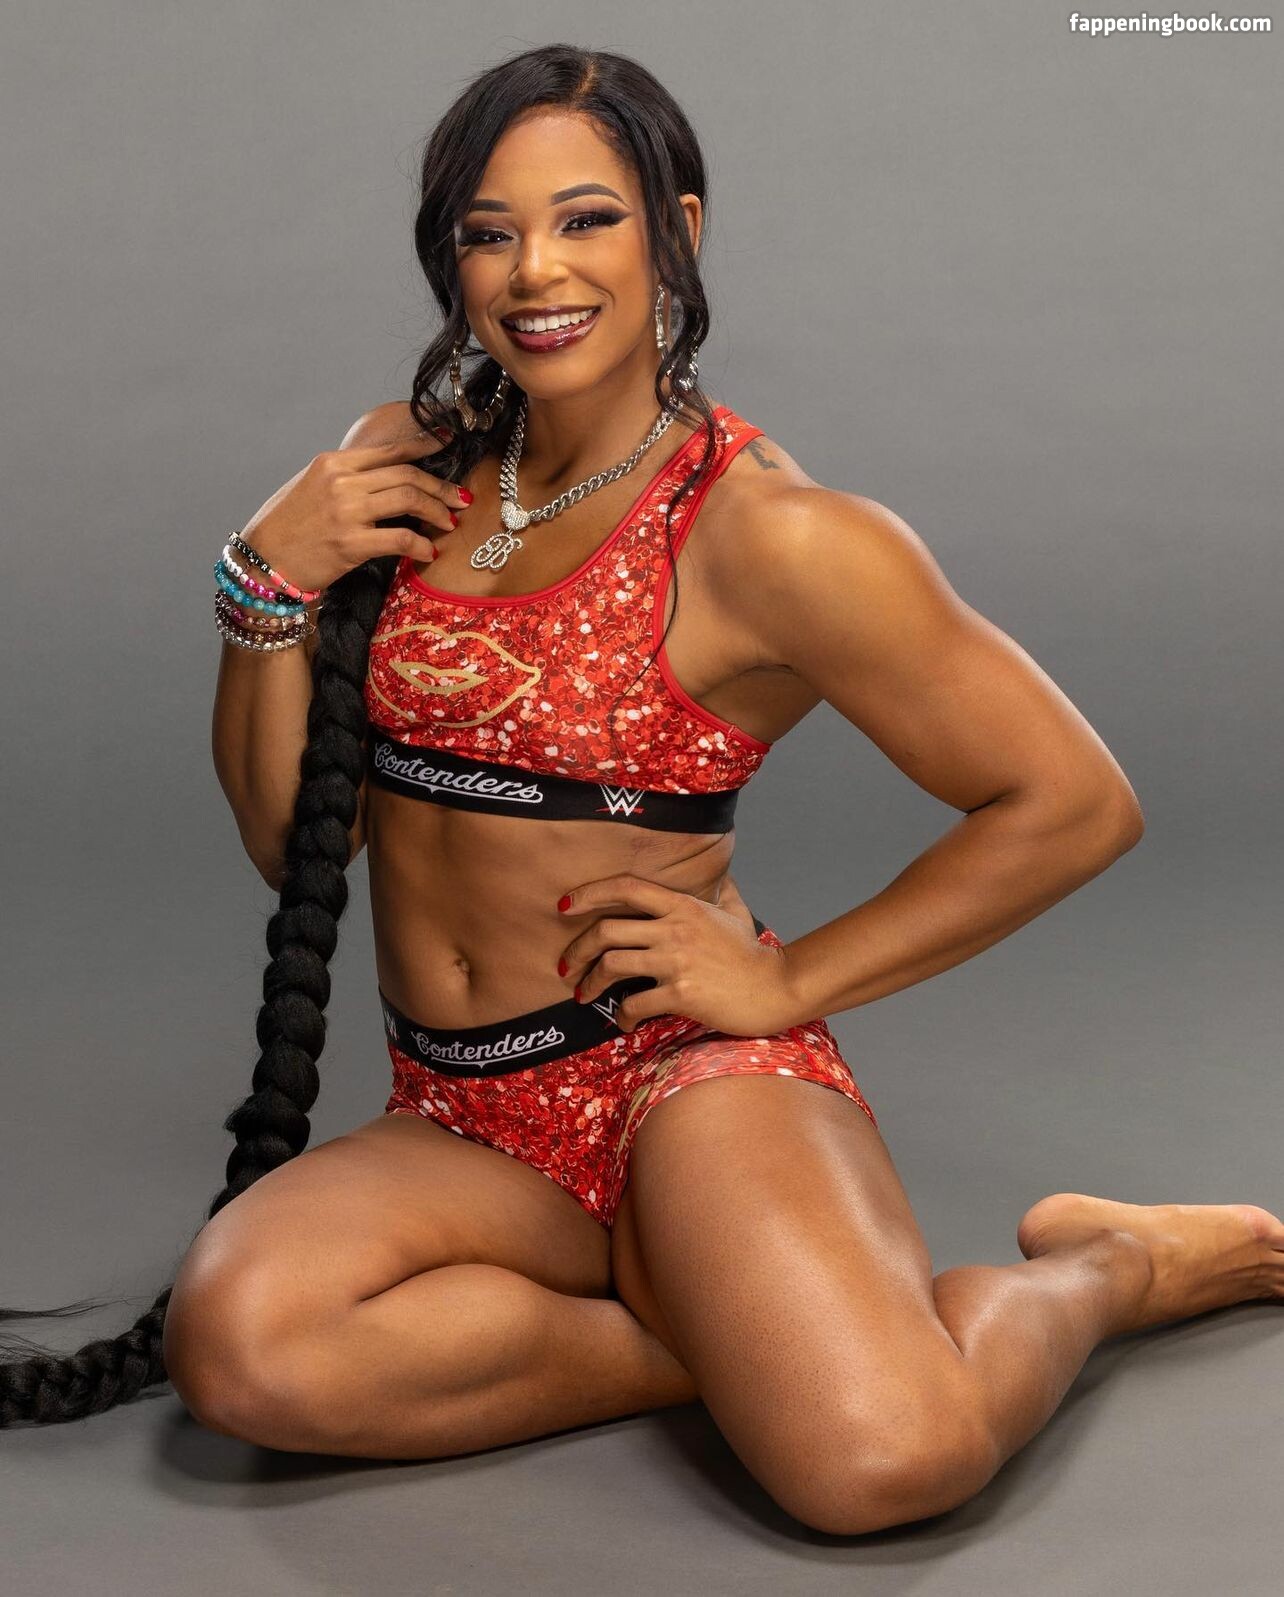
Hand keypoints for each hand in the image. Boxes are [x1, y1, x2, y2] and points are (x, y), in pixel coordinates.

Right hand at [240, 431, 469, 595]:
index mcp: (333, 463)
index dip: (425, 446)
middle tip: (460, 498)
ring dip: (438, 511)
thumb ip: (345, 478)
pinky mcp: (352, 544)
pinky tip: (430, 551)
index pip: (390, 450)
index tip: (449, 443)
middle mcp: (341, 481)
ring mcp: (347, 512)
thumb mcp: (311, 487)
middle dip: (441, 487)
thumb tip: (383, 478)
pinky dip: (423, 545)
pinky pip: (401, 538)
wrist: (262, 562)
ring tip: (450, 522)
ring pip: (410, 499)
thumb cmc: (287, 528)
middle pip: (407, 475)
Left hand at [556, 873, 795, 1036]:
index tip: (565, 906)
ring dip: (590, 984)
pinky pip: (635, 1004)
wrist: (775, 988)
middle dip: (576, 951)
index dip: (589, 894)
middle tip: (565, 968)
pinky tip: (623, 1022)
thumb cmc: (752, 953)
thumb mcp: (736, 912)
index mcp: (682, 905)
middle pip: (606, 931)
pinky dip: (622, 1016)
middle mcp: (674, 928)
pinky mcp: (681, 994)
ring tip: (584, 996)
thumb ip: (722, 889)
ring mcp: (676, 961)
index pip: (625, 887)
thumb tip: (720, 872)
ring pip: (612, 966)